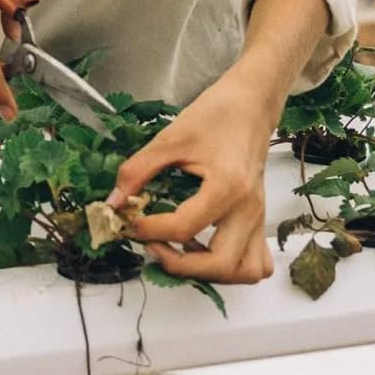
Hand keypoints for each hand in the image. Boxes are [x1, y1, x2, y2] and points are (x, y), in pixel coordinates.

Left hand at [110, 69, 280, 283]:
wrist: (251, 101)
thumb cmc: (216, 114)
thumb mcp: (170, 139)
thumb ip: (138, 171)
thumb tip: (114, 203)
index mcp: (226, 185)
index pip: (183, 228)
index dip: (148, 230)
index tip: (129, 220)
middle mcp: (248, 207)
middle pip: (220, 264)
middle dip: (180, 264)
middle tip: (154, 244)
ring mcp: (258, 215)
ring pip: (245, 270)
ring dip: (211, 272)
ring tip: (181, 251)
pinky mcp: (260, 217)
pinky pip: (257, 261)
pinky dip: (234, 267)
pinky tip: (207, 249)